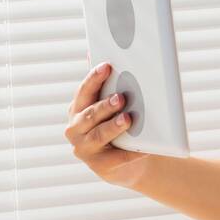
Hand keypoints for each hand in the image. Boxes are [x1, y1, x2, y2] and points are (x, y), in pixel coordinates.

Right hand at [66, 60, 147, 187]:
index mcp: (77, 109)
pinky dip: (131, 152)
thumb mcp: (110, 107)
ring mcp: (84, 148)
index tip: (107, 66)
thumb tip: (96, 53)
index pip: (84, 91)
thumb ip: (106, 85)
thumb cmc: (118, 127)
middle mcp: (75, 128)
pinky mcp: (99, 166)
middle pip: (89, 114)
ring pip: (98, 135)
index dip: (94, 78)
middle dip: (105, 105)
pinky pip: (116, 158)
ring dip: (113, 126)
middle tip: (121, 97)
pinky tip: (144, 147)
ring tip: (128, 119)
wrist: (125, 163)